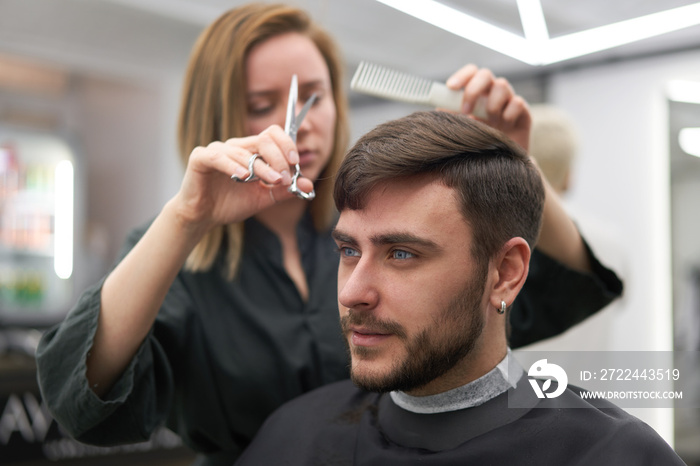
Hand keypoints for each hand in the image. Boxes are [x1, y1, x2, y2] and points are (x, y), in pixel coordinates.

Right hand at [173, 125, 312, 228]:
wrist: (203, 217)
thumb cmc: (230, 204)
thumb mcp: (263, 198)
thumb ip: (284, 190)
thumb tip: (308, 185)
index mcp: (252, 151)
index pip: (273, 134)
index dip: (286, 145)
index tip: (295, 163)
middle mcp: (236, 146)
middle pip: (263, 139)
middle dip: (278, 158)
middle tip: (285, 178)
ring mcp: (218, 150)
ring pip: (245, 152)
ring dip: (262, 168)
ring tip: (273, 182)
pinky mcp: (201, 157)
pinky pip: (219, 157)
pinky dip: (233, 166)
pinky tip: (244, 177)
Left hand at [446, 64, 530, 150]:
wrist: (502, 162)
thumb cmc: (478, 142)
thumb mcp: (463, 129)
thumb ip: (453, 117)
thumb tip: (439, 109)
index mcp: (478, 92)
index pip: (471, 72)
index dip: (461, 76)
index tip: (450, 87)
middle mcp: (493, 91)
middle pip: (485, 74)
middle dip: (473, 90)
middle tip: (466, 111)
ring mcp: (510, 100)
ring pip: (502, 85)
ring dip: (491, 105)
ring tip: (488, 123)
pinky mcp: (524, 112)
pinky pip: (517, 103)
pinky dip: (507, 115)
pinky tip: (503, 128)